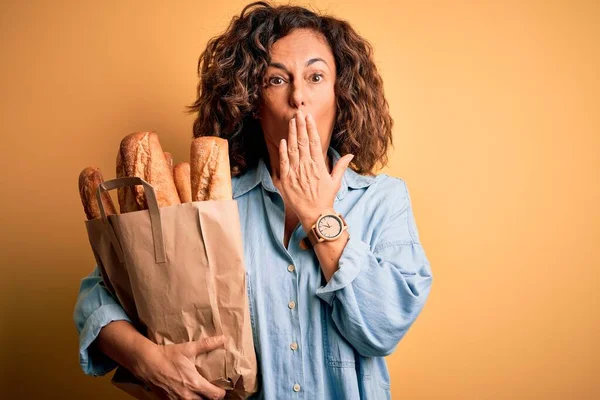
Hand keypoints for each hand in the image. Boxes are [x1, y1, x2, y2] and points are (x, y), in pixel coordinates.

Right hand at [135, 335, 226, 399]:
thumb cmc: (168, 355)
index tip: (221, 387)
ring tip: (201, 391)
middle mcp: (187, 396)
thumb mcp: (188, 349)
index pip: (215, 396)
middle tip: (212, 388)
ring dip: (199, 398)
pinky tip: (187, 392)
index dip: (221, 392)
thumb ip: (207, 345)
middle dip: (211, 397)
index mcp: (195, 383)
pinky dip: (187, 399)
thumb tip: (223, 338)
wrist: (147, 363)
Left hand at [277, 110, 353, 231]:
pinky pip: (284, 163)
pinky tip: (283, 141)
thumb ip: (340, 166)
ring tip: (291, 122)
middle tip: (298, 113)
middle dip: (300, 126)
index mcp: (319, 166)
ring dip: (292, 134)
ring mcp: (296, 173)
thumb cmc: (326, 199)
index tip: (309, 118)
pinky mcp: (286, 180)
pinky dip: (283, 151)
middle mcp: (307, 167)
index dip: (311, 129)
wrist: (315, 215)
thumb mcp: (335, 182)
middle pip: (303, 142)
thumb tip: (350, 155)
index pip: (314, 142)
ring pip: (293, 149)